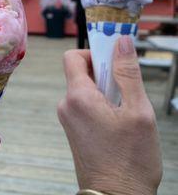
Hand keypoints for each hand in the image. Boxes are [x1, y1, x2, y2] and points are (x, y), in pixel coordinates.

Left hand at [57, 36, 161, 194]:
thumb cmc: (129, 162)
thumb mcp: (137, 111)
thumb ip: (127, 73)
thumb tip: (121, 43)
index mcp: (78, 97)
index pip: (73, 56)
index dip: (94, 51)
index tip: (113, 56)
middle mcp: (67, 105)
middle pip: (81, 72)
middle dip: (104, 74)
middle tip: (126, 90)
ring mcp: (69, 118)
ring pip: (86, 89)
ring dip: (105, 91)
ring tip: (124, 112)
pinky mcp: (74, 129)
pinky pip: (85, 104)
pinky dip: (100, 104)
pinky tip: (117, 122)